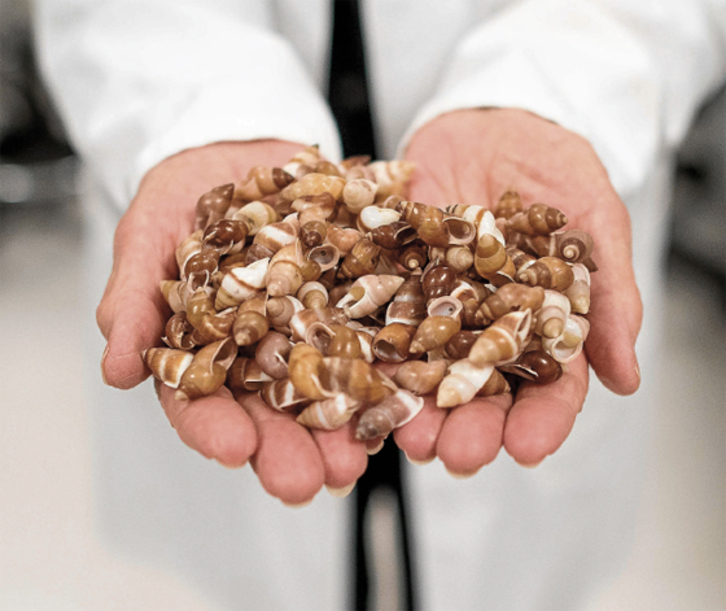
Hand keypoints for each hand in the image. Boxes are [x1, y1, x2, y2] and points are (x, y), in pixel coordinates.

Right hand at [96, 140, 367, 504]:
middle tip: (306, 483)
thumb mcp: (147, 235)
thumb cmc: (183, 195)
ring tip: (355, 460)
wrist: (242, 149)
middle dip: (286, 449)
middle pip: (269, 410)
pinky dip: (382, 367)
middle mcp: (258, 349)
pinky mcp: (349, 301)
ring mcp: (307, 327)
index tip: (232, 450)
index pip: (199, 398)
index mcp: (203, 346)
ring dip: (339, 428)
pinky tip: (398, 397)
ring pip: (323, 385)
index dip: (213, 427)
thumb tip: (113, 371)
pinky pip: (370, 336)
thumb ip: (132, 299)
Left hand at [394, 108, 642, 473]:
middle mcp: (485, 327)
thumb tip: (628, 377)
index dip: (543, 421)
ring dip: (418, 408)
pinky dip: (373, 351)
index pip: (550, 386)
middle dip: (472, 427)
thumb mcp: (594, 220)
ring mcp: (436, 308)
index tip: (530, 448)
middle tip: (459, 455)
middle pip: (481, 392)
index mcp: (540, 323)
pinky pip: (379, 321)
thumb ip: (608, 294)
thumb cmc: (553, 165)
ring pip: (425, 369)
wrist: (489, 119)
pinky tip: (365, 378)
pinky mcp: (393, 281)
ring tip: (410, 436)